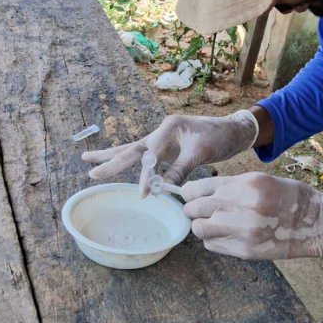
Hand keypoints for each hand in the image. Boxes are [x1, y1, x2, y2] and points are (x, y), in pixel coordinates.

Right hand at [82, 111, 258, 196]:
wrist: (235, 130)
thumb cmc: (221, 137)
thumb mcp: (202, 153)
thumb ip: (181, 169)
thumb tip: (162, 188)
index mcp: (169, 127)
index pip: (150, 155)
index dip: (146, 176)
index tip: (144, 194)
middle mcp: (162, 130)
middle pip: (131, 148)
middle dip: (110, 160)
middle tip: (89, 171)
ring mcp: (163, 138)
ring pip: (133, 149)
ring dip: (112, 156)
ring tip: (87, 158)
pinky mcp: (167, 147)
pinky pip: (145, 156)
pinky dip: (131, 162)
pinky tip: (115, 163)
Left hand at [181, 172, 322, 259]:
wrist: (314, 222)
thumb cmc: (287, 196)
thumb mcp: (259, 180)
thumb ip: (229, 186)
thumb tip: (198, 194)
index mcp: (244, 185)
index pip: (198, 188)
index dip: (189, 193)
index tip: (189, 195)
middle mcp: (240, 207)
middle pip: (193, 210)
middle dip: (192, 210)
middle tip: (198, 210)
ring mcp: (242, 231)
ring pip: (199, 230)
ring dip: (202, 226)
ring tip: (214, 223)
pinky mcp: (245, 251)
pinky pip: (213, 245)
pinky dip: (214, 240)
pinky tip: (227, 233)